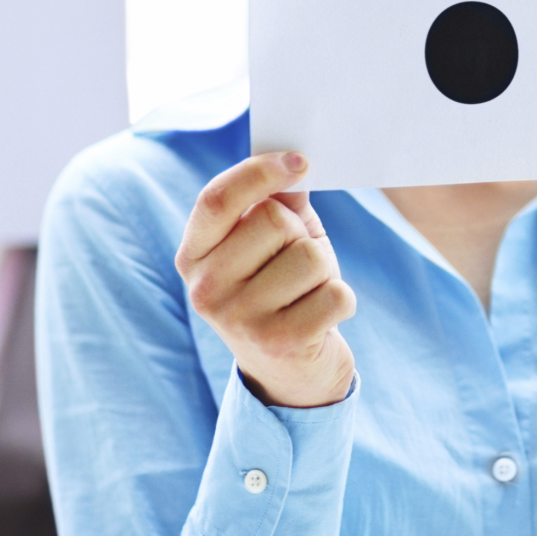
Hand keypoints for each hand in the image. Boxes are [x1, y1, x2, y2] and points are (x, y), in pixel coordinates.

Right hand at [177, 152, 355, 408]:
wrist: (290, 374)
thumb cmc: (282, 291)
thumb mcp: (272, 244)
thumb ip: (278, 203)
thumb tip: (296, 167)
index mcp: (193, 255)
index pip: (217, 199)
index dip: (259, 172)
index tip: (300, 161)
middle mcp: (205, 289)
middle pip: (275, 220)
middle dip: (303, 235)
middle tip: (297, 267)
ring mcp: (238, 319)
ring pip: (311, 255)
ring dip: (325, 271)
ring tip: (308, 294)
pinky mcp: (279, 344)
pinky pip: (336, 293)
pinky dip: (343, 300)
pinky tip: (324, 318)